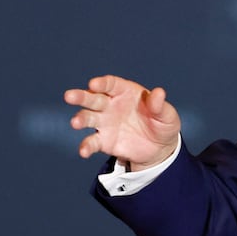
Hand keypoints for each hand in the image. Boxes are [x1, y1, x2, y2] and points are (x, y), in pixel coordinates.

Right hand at [64, 75, 181, 169]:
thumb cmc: (162, 124)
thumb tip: (158, 93)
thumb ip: (160, 105)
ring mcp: (104, 123)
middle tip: (69, 96)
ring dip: (80, 119)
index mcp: (125, 92)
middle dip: (80, 96)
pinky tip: (83, 151)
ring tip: (75, 123)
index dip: (101, 83)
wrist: (158, 149)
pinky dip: (86, 146)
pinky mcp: (103, 141)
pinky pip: (91, 142)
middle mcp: (110, 105)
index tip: (93, 84)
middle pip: (92, 98)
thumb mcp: (167, 116)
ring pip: (87, 117)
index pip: (110, 84)